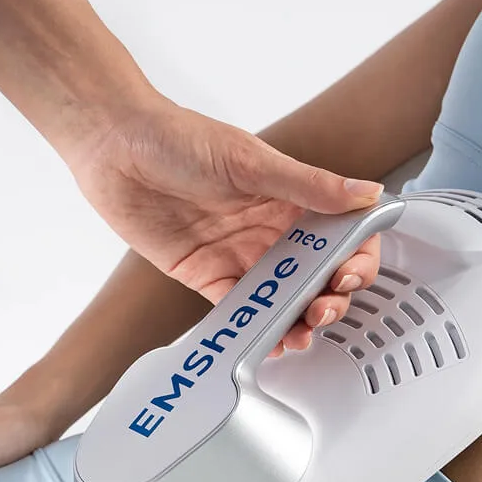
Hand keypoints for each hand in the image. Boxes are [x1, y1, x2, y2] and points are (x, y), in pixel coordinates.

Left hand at [66, 93, 382, 351]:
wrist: (114, 148)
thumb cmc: (177, 138)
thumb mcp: (251, 162)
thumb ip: (309, 186)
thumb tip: (367, 194)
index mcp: (291, 198)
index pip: (342, 234)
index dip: (356, 258)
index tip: (349, 275)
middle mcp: (271, 230)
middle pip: (318, 276)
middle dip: (330, 298)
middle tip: (324, 308)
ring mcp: (242, 256)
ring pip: (284, 300)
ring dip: (299, 321)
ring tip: (300, 333)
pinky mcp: (209, 277)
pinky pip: (242, 312)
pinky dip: (258, 331)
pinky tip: (269, 343)